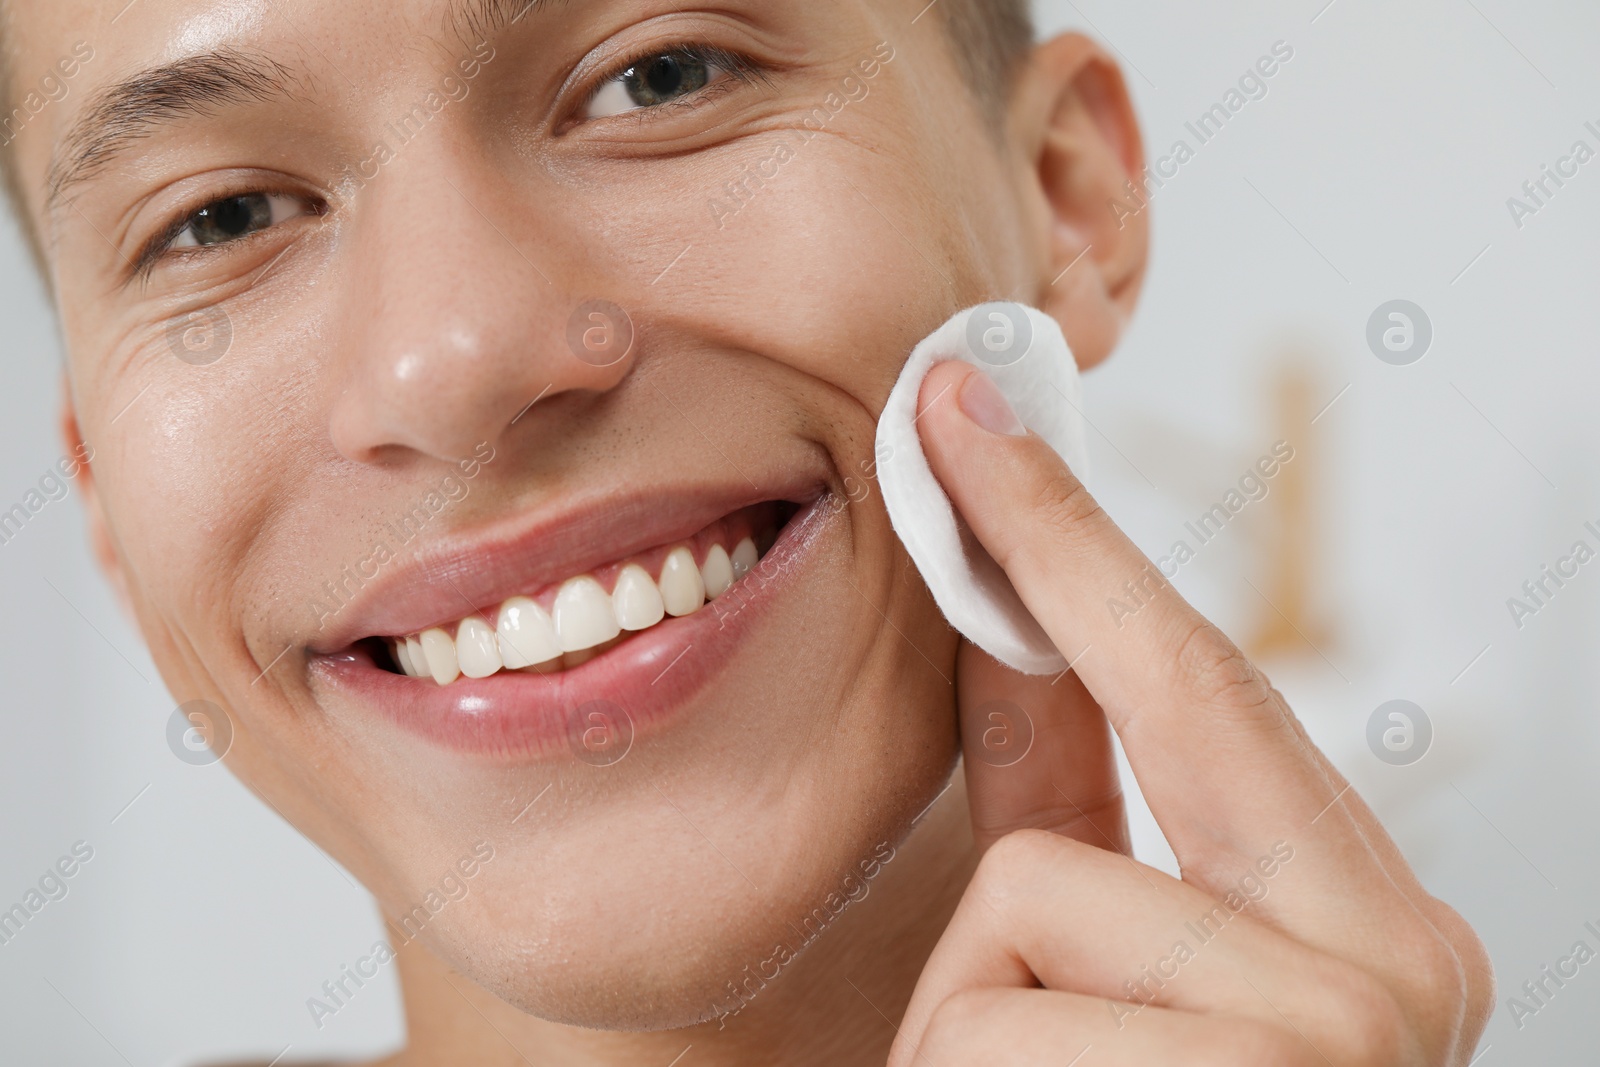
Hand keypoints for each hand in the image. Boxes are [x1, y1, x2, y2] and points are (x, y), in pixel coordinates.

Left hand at [889, 361, 1492, 1065]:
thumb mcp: (1092, 971)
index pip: (1206, 690)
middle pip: (1178, 692)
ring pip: (1033, 888)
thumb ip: (1063, 812)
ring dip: (966, 1012)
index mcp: (1366, 923)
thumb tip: (1003, 634)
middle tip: (944, 398)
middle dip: (1048, 540)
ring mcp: (1347, 1030)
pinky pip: (997, 1011)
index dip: (1077, 547)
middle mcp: (1397, 959)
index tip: (981, 424)